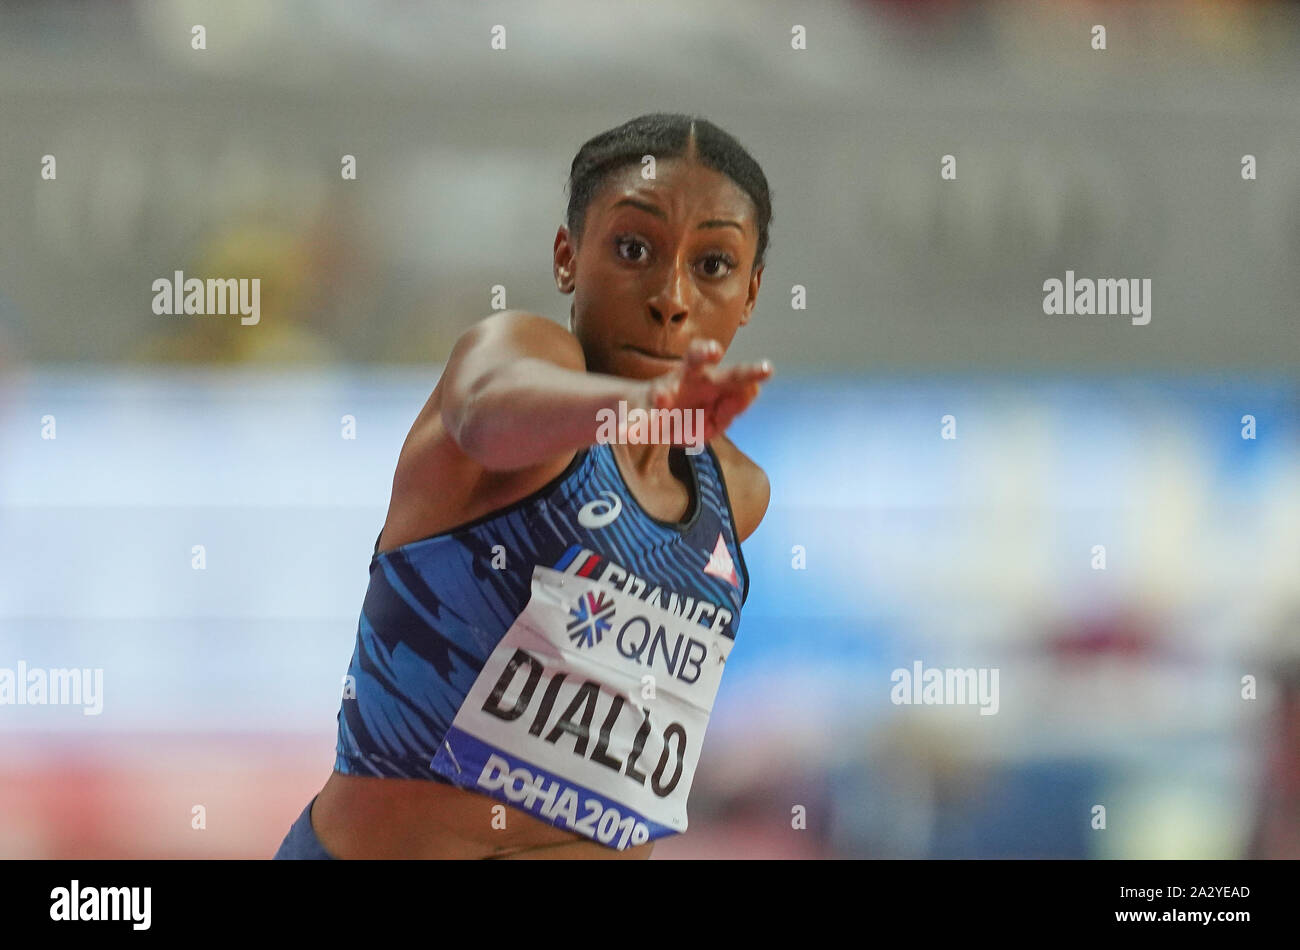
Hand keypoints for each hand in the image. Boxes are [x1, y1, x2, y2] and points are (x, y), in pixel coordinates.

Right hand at [642, 338, 772, 443]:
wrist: (644, 420)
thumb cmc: (686, 418)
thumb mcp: (714, 421)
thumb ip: (732, 408)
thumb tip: (751, 391)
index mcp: (709, 380)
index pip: (732, 373)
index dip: (748, 376)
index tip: (765, 373)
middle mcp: (684, 380)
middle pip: (696, 361)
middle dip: (704, 354)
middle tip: (714, 351)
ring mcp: (661, 394)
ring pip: (662, 387)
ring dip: (661, 394)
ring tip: (661, 399)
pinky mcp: (642, 412)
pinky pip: (637, 421)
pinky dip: (630, 428)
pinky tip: (624, 434)